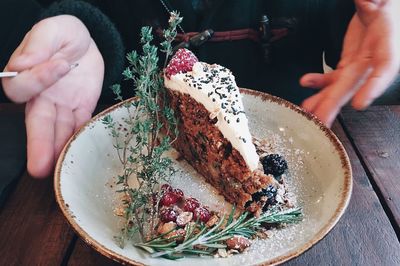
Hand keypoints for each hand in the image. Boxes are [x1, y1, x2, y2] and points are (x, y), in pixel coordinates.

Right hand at [2, 15, 103, 177]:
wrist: (85, 43)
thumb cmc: (63, 35)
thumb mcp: (52, 30)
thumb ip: (38, 43)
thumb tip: (23, 63)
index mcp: (28, 75)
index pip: (24, 88)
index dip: (38, 79)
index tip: (60, 64)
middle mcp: (43, 96)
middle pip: (37, 123)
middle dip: (39, 145)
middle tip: (38, 168)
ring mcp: (63, 105)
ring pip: (59, 131)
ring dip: (59, 150)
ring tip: (60, 169)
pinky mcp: (82, 108)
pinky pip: (81, 125)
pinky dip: (82, 138)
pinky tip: (81, 152)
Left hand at [300, 0, 399, 126]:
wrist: (383, 3)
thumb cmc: (384, 1)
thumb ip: (373, 0)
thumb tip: (367, 1)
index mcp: (388, 37)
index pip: (385, 65)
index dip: (373, 85)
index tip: (360, 103)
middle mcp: (375, 53)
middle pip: (355, 82)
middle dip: (336, 103)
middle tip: (321, 120)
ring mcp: (362, 59)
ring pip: (342, 84)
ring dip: (324, 100)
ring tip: (308, 113)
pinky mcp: (352, 60)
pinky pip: (335, 75)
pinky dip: (320, 82)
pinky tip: (306, 83)